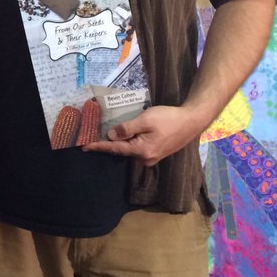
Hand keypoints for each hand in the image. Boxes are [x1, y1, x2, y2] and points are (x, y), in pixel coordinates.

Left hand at [83, 105, 204, 166]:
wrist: (192, 121)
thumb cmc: (169, 118)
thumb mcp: (145, 120)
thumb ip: (126, 129)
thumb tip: (110, 136)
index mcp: (141, 151)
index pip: (115, 149)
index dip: (99, 146)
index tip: (84, 146)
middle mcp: (146, 158)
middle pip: (122, 150)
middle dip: (109, 143)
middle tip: (93, 136)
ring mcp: (152, 157)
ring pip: (130, 149)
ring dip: (120, 142)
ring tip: (107, 133)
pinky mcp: (157, 153)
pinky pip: (138, 148)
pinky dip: (130, 141)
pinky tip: (126, 135)